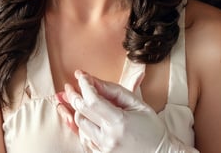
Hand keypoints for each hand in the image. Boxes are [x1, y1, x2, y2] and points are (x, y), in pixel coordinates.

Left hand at [63, 70, 198, 152]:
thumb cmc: (152, 127)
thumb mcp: (136, 103)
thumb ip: (113, 90)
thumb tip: (93, 81)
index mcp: (119, 122)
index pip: (93, 100)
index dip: (84, 85)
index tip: (80, 75)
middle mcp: (109, 138)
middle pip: (81, 112)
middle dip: (73, 96)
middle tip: (69, 86)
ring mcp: (104, 150)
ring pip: (80, 126)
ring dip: (78, 111)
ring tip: (78, 100)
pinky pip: (85, 139)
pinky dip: (83, 126)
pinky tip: (84, 117)